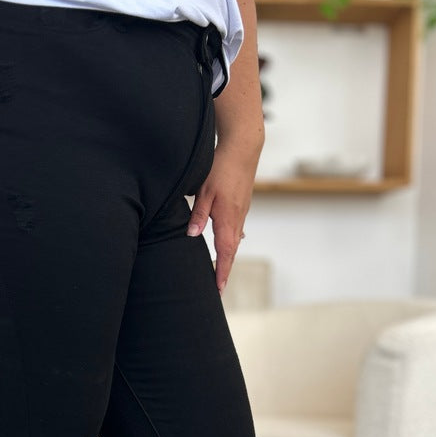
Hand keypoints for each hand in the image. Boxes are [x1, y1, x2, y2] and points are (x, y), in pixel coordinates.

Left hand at [186, 140, 258, 293]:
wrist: (243, 148)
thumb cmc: (222, 167)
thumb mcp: (204, 190)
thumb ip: (198, 214)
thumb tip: (192, 235)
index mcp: (227, 218)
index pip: (225, 253)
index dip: (221, 272)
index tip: (219, 288)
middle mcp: (237, 219)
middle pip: (231, 252)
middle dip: (225, 270)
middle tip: (219, 288)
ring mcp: (242, 212)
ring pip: (235, 241)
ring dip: (228, 257)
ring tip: (221, 271)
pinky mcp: (242, 205)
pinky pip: (237, 229)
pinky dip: (231, 242)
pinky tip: (230, 243)